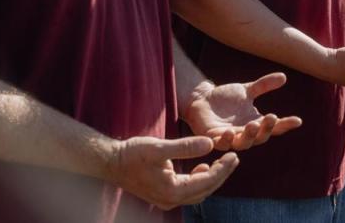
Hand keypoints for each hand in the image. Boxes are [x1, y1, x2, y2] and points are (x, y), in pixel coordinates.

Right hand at [105, 136, 237, 209]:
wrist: (110, 162)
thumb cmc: (132, 153)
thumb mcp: (159, 147)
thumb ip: (185, 147)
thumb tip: (210, 144)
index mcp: (172, 191)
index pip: (207, 182)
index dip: (223, 169)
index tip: (234, 155)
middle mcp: (170, 200)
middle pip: (205, 189)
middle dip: (222, 174)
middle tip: (234, 158)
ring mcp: (167, 199)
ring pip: (198, 191)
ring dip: (212, 177)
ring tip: (223, 161)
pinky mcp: (163, 193)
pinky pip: (188, 190)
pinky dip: (199, 179)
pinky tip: (203, 165)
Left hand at [183, 73, 302, 151]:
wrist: (202, 99)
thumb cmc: (226, 98)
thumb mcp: (246, 90)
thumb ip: (263, 85)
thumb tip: (284, 76)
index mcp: (256, 122)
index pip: (274, 126)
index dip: (286, 125)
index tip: (298, 120)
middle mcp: (245, 133)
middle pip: (260, 137)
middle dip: (266, 129)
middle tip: (270, 117)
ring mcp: (230, 138)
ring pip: (242, 143)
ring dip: (248, 136)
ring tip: (252, 125)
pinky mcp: (213, 139)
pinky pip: (220, 143)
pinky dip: (224, 139)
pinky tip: (228, 132)